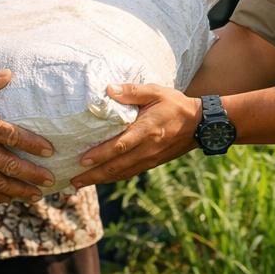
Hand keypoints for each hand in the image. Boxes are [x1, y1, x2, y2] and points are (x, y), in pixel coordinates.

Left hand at [71, 84, 201, 188]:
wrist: (201, 125)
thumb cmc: (176, 105)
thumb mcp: (155, 91)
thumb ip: (132, 91)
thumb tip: (108, 90)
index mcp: (146, 130)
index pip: (120, 146)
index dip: (101, 154)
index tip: (82, 160)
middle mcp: (147, 148)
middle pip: (117, 166)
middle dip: (94, 175)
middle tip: (73, 180)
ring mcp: (150, 158)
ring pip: (122, 172)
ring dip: (101, 179)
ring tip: (80, 183)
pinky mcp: (153, 163)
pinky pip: (130, 172)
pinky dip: (114, 177)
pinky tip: (102, 178)